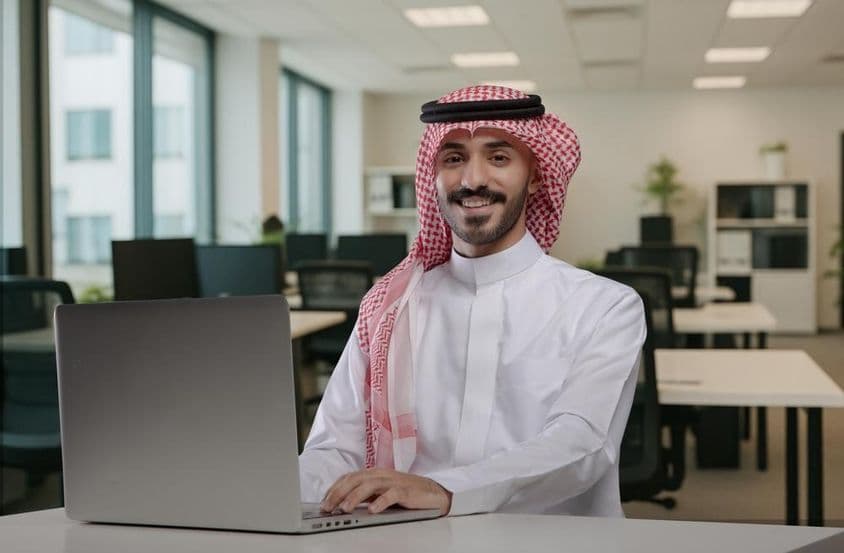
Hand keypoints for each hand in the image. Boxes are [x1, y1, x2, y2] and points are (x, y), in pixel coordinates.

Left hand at [321, 468, 451, 515]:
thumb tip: (343, 504)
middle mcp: (381, 475)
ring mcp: (393, 482)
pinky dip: (381, 502)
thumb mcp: (381, 493)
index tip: (324, 501)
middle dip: (339, 493)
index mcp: (374, 474)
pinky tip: (373, 510)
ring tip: (345, 508)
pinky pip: (392, 494)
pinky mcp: (405, 490)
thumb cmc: (405, 493)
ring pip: (370, 485)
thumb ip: (365, 495)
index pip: (349, 477)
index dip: (335, 488)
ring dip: (355, 497)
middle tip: (328, 507)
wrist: (432, 492)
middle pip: (356, 479)